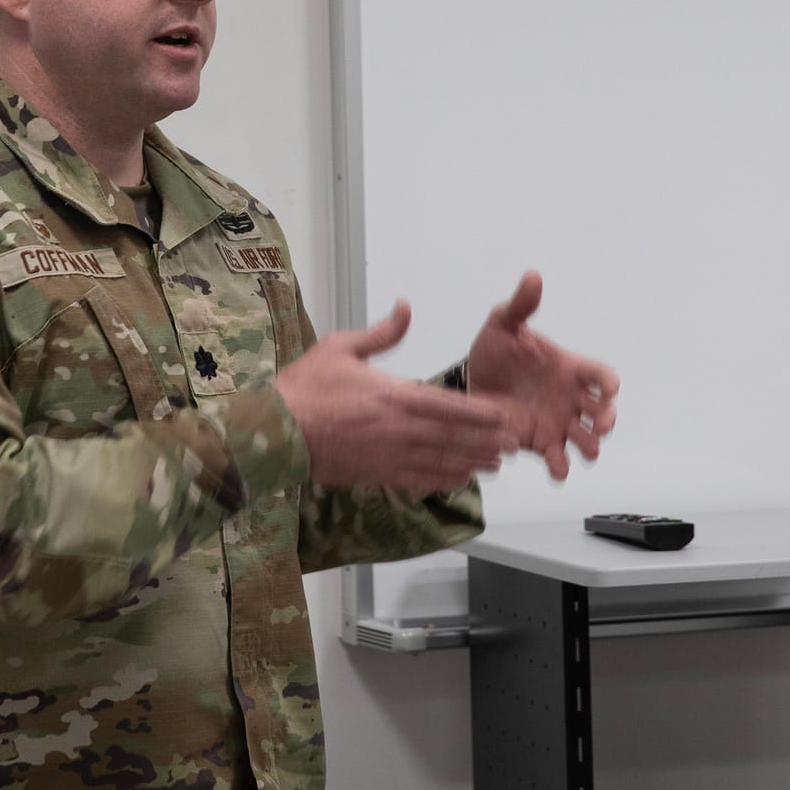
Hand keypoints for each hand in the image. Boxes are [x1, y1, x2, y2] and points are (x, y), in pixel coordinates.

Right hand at [275, 301, 517, 492]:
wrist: (275, 432)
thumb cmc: (305, 388)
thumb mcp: (340, 347)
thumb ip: (380, 333)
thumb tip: (405, 308)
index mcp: (395, 396)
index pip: (450, 406)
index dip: (481, 414)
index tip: (504, 417)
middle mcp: (400, 430)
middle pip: (454, 438)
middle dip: (486, 442)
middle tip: (514, 446)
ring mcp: (390, 456)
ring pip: (442, 462)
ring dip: (471, 463)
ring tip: (496, 465)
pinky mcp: (376, 475)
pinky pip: (418, 481)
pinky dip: (442, 481)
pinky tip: (458, 480)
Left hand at [467, 271, 619, 479]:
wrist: (469, 381)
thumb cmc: (495, 350)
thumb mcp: (502, 324)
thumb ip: (520, 305)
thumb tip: (532, 276)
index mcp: (569, 368)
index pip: (600, 375)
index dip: (609, 383)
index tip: (610, 390)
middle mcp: (570, 398)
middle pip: (602, 412)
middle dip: (607, 420)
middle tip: (601, 426)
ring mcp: (557, 422)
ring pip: (585, 440)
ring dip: (590, 447)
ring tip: (584, 452)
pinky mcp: (539, 442)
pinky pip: (557, 459)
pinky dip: (559, 466)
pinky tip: (555, 468)